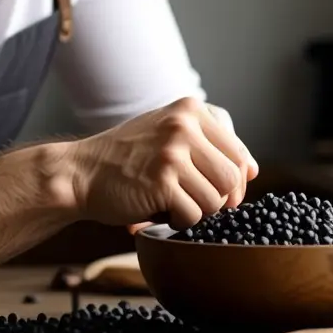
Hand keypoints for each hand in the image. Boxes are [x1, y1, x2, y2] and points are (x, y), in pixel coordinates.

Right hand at [68, 98, 258, 230]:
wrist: (79, 172)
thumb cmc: (126, 158)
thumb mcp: (168, 132)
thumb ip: (210, 144)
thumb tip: (254, 170)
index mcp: (191, 110)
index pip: (238, 153)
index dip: (235, 182)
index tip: (218, 192)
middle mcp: (184, 125)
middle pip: (232, 178)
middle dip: (219, 200)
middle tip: (195, 203)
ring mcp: (173, 152)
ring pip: (215, 200)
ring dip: (197, 212)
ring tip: (172, 204)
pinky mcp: (162, 181)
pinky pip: (193, 215)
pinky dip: (179, 222)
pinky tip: (159, 212)